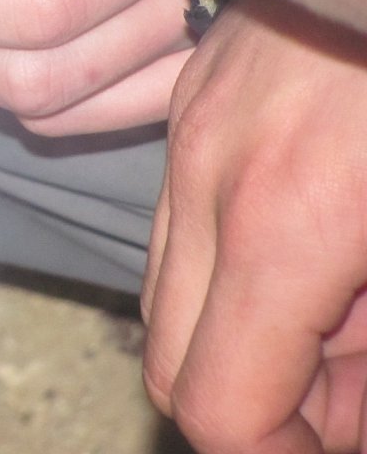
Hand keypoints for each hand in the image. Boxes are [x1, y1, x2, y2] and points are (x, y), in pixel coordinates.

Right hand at [142, 0, 366, 452]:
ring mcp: (189, 128)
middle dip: (259, 404)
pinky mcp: (193, 96)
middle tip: (350, 388)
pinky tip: (318, 233)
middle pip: (170, 361)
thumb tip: (347, 406)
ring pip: (166, 291)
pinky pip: (179, 215)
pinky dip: (234, 261)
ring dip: (243, 332)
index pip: (216, 407)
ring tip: (344, 306)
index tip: (339, 444)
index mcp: (283, 225)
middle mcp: (207, 180)